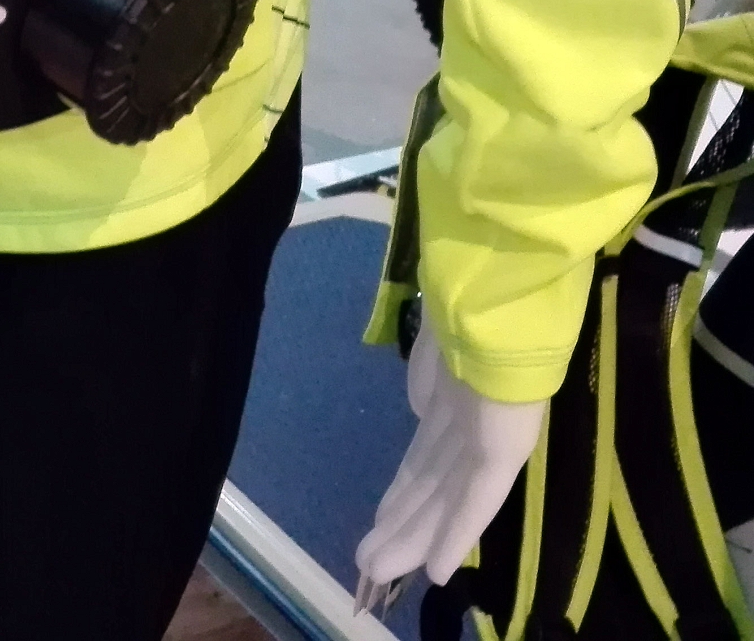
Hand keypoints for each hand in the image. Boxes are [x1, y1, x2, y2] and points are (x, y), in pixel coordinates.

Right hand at [354, 319, 547, 591]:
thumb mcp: (439, 337)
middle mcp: (462, 427)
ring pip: (438, 502)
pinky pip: (472, 502)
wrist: (504, 300)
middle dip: (396, 526)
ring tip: (376, 573)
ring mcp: (480, 442)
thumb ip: (430, 374)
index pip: (422, 456)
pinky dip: (454, 537)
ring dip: (408, 539)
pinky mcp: (499, 454)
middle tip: (368, 567)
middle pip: (425, 487)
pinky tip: (436, 570)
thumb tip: (420, 407)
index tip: (380, 520)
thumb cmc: (472, 307)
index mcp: (451, 400)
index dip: (401, 492)